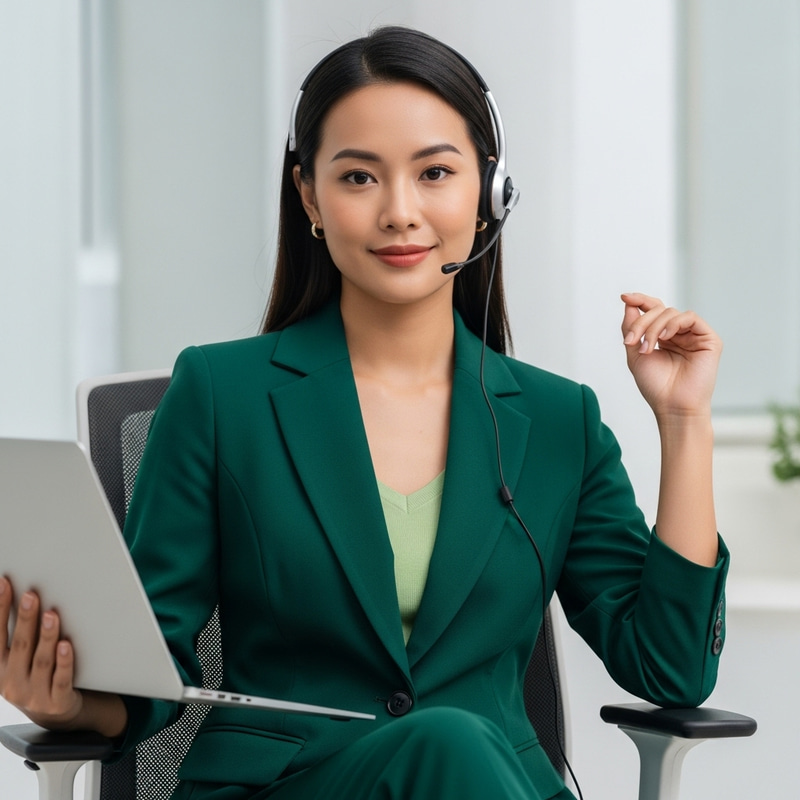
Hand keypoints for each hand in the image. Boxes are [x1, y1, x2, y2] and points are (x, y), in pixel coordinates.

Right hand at [0, 577, 83, 729]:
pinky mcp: (57, 702)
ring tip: (52, 614)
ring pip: (41, 661)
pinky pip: (61, 679)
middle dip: (25, 618)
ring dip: (46, 636)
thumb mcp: (18, 661)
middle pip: (20, 645)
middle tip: (31, 595)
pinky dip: (64, 661)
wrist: (56, 715)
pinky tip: (66, 644)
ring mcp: (34, 694)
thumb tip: (22, 597)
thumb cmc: (37, 677)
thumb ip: (18, 634)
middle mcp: (12, 683)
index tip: (4, 583)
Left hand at [621, 292, 721, 419]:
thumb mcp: (635, 353)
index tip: (624, 297)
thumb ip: (631, 328)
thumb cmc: (656, 386)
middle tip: (632, 341)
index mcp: (663, 336)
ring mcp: (694, 335)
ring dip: (654, 327)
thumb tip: (628, 302)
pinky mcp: (709, 339)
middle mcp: (679, 333)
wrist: (672, 406)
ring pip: (671, 313)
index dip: (640, 300)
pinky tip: (664, 338)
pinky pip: (689, 318)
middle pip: (659, 310)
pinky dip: (673, 324)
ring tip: (647, 348)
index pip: (653, 310)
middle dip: (641, 322)